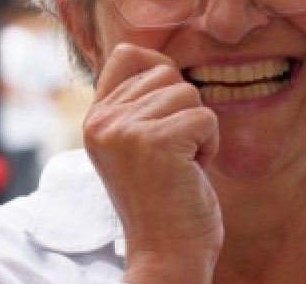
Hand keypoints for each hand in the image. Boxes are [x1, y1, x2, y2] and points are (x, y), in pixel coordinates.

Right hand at [83, 43, 222, 283]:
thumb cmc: (162, 197)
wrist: (166, 252)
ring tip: (181, 162)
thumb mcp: (134, 145)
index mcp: (96, 119)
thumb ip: (137, 105)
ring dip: (198, 129)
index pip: (126, 54)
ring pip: (189, 93)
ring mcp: (126, 130)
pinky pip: (205, 117)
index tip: (170, 103)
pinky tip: (192, 170)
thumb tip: (163, 64)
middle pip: (166, 72)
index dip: (158, 66)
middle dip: (182, 109)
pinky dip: (210, 144)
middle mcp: (103, 120)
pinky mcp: (156, 142)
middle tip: (173, 150)